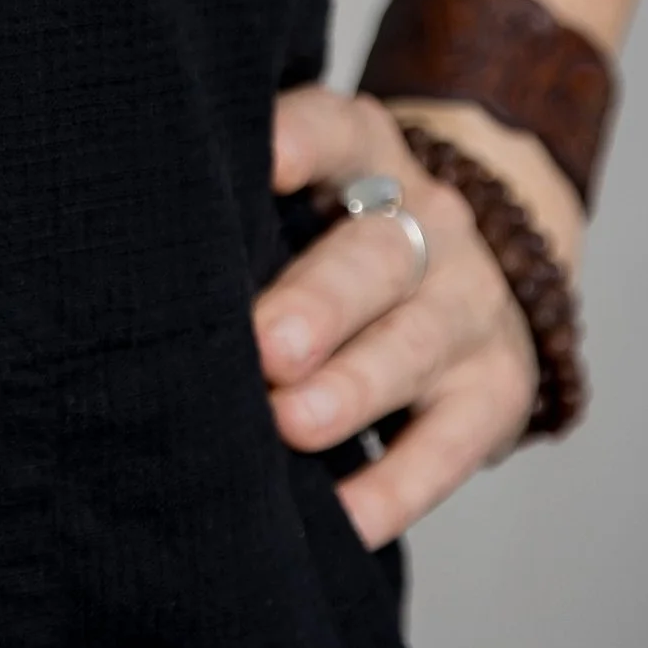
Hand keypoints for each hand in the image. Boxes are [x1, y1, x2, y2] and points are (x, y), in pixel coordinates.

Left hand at [256, 85, 549, 547]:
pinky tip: (346, 517)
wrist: (475, 273)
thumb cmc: (341, 232)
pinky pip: (450, 445)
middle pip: (376, 254)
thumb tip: (151, 255)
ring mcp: (470, 306)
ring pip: (413, 345)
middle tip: (266, 346)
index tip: (260, 163)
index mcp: (368, 152)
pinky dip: (398, 487)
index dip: (299, 142)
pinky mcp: (497, 391)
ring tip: (291, 423)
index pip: (334, 131)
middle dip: (320, 303)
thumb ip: (250, 208)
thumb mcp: (310, 191)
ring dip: (352, 388)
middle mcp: (429, 220)